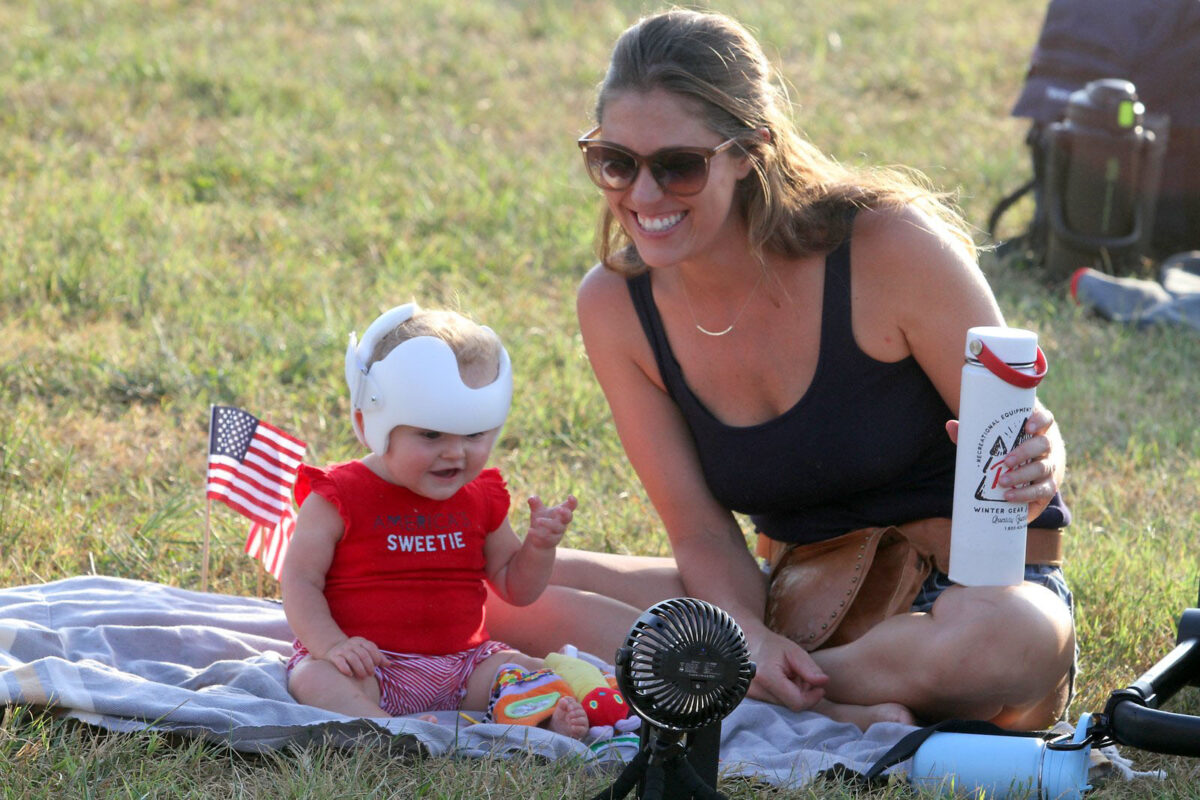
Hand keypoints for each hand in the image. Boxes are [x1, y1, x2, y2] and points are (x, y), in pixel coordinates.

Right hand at [323, 636, 384, 678]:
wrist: (331, 650)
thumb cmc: (353, 654)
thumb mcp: (365, 652)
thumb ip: (377, 657)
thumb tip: (389, 664)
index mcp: (360, 641)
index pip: (371, 647)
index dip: (376, 657)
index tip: (377, 665)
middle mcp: (350, 644)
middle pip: (363, 654)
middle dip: (369, 665)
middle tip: (371, 674)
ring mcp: (341, 649)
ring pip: (353, 658)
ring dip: (360, 669)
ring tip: (363, 676)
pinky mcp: (333, 657)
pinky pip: (340, 662)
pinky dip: (346, 668)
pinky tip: (350, 675)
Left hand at [524, 495, 577, 548]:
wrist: (539, 541)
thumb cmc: (543, 521)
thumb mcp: (538, 512)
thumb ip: (536, 504)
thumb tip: (532, 498)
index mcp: (561, 513)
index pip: (571, 507)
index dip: (573, 502)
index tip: (570, 496)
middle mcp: (562, 523)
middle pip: (568, 518)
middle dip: (565, 513)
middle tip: (559, 509)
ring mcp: (558, 533)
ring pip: (556, 528)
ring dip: (547, 523)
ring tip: (537, 520)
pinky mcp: (551, 542)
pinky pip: (546, 538)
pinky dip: (538, 534)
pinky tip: (530, 530)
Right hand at [744, 628, 828, 710]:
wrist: (749, 643)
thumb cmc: (773, 646)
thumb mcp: (794, 652)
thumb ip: (809, 668)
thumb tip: (824, 682)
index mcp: (767, 676)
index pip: (796, 703)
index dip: (812, 698)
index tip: (820, 688)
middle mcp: (755, 690)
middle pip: (790, 706)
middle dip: (803, 695)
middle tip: (802, 678)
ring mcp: (751, 696)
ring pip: (783, 707)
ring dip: (793, 695)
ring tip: (790, 678)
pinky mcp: (751, 700)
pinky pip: (775, 704)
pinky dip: (783, 696)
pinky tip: (782, 684)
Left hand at [946, 403, 1060, 514]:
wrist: (1028, 477)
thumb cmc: (1007, 453)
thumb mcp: (994, 443)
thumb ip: (974, 435)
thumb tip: (951, 425)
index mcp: (1036, 431)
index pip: (1045, 420)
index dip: (1039, 420)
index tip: (1027, 426)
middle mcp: (1046, 449)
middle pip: (1043, 444)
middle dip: (1024, 452)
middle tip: (1006, 461)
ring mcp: (1049, 468)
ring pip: (1042, 468)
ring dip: (1022, 475)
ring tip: (1003, 481)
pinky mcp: (1048, 488)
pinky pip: (1041, 491)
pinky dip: (1025, 494)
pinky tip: (1009, 497)